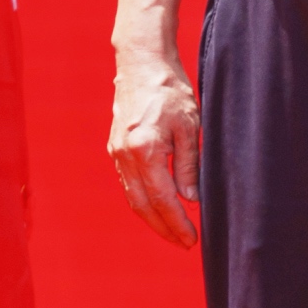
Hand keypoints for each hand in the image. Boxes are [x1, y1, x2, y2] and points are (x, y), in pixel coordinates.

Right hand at [107, 37, 202, 246]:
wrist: (141, 63)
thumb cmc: (170, 91)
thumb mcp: (190, 127)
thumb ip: (189, 165)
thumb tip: (191, 199)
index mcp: (145, 150)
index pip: (163, 199)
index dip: (178, 223)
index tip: (192, 239)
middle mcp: (125, 154)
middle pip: (142, 205)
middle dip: (163, 228)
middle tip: (184, 243)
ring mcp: (116, 151)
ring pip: (132, 197)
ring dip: (152, 218)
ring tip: (173, 231)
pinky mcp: (115, 147)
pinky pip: (127, 183)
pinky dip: (142, 200)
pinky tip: (158, 206)